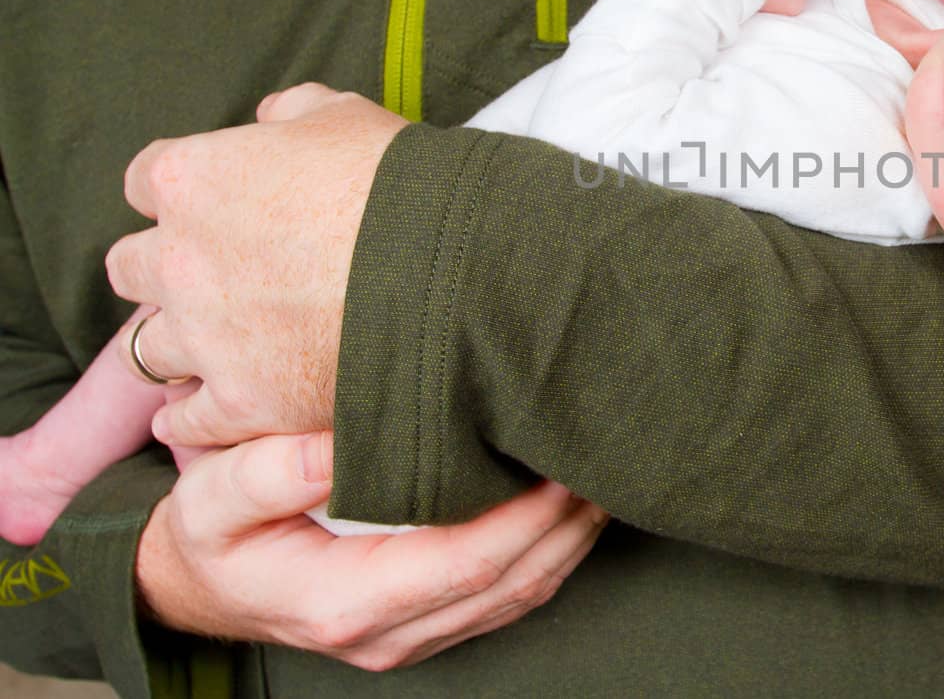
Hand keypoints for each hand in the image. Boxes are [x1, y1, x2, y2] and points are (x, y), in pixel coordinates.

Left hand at [106, 83, 407, 445]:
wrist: (450, 268)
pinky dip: (193, 420)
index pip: (143, 180)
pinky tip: (199, 415)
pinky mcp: (243, 399)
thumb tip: (270, 117)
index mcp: (194, 179)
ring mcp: (206, 336)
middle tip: (210, 275)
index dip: (181, 192)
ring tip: (212, 346)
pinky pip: (190, 422)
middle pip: (128, 266)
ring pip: (146, 347)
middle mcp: (181, 259)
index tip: (212, 205)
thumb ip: (293, 111)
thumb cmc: (399, 183)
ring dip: (179, 342)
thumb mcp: (346, 117)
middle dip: (162, 267)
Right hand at [137, 432, 608, 669]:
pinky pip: (508, 595)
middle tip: (601, 455)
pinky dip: (550, 551)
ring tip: (602, 471)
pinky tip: (570, 505)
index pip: (461, 565)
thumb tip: (334, 446)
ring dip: (569, 538)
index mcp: (344, 602)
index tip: (559, 466)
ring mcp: (413, 635)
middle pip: (508, 583)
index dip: (523, 519)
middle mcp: (389, 631)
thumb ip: (265, 474)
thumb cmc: (213, 538)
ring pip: (519, 595)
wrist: (203, 588)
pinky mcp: (428, 623)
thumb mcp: (209, 502)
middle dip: (565, 523)